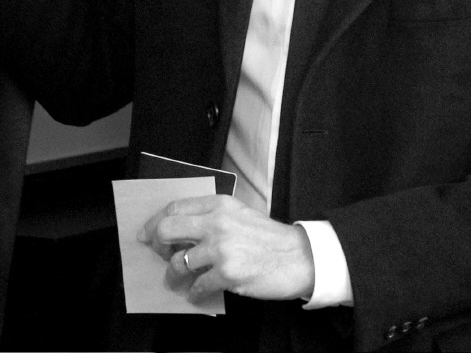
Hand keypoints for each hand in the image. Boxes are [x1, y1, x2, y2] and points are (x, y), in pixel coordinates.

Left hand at [138, 194, 314, 303]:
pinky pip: (196, 285)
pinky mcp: (227, 273)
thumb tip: (180, 232)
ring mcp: (221, 248)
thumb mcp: (238, 214)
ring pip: (177, 262)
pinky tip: (197, 293)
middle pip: (167, 229)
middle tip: (157, 255)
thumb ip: (211, 217)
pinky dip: (193, 293)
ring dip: (173, 275)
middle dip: (156, 245)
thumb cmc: (268, 237)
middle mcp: (217, 222)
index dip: (155, 221)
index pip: (174, 207)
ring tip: (176, 281)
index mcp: (219, 204)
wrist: (298, 257)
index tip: (147, 232)